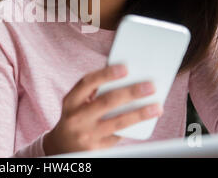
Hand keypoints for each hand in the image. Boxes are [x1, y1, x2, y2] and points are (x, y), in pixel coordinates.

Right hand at [43, 65, 162, 155]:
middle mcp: (77, 118)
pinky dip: (132, 127)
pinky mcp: (97, 148)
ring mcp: (87, 134)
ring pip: (118, 122)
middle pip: (107, 101)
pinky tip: (144, 121)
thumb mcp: (76, 102)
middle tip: (150, 87)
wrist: (62, 147)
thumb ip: (93, 90)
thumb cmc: (74, 118)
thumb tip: (122, 76)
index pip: (88, 83)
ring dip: (140, 114)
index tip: (125, 68)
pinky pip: (119, 135)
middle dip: (131, 93)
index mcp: (71, 101)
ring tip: (156, 107)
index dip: (106, 74)